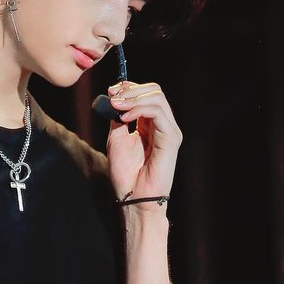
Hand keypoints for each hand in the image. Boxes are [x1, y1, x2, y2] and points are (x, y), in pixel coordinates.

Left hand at [106, 81, 182, 210]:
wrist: (133, 196)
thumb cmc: (126, 172)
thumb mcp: (117, 138)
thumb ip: (118, 118)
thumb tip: (114, 98)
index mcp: (150, 124)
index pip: (146, 94)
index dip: (129, 88)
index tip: (111, 91)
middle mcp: (163, 124)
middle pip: (154, 91)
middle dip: (131, 90)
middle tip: (113, 97)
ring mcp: (169, 130)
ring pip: (156, 98)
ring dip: (133, 98)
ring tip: (117, 106)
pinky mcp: (171, 137)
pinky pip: (157, 112)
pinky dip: (139, 109)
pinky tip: (125, 118)